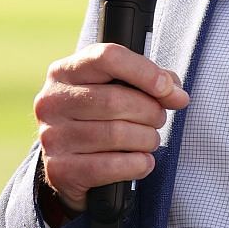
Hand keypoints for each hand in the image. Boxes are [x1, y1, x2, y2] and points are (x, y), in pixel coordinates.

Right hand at [34, 42, 188, 213]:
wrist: (67, 165)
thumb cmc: (98, 118)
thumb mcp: (115, 90)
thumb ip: (149, 83)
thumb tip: (177, 95)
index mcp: (64, 72)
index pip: (107, 58)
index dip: (144, 71)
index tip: (167, 88)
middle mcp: (52, 101)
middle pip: (116, 99)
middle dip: (150, 111)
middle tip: (158, 119)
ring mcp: (52, 136)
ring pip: (117, 134)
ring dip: (146, 139)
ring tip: (149, 140)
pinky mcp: (60, 169)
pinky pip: (112, 166)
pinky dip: (137, 164)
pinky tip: (142, 162)